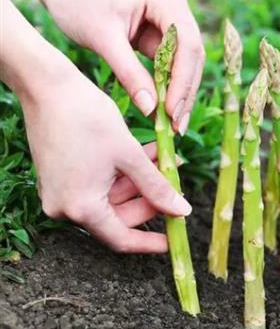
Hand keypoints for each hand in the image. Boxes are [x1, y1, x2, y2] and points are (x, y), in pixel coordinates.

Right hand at [21, 62, 191, 253]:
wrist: (48, 86)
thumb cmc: (87, 117)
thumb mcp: (129, 155)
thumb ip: (156, 187)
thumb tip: (182, 211)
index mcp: (80, 207)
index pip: (121, 238)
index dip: (150, 243)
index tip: (174, 241)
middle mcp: (66, 206)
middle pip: (119, 216)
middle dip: (151, 199)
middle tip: (177, 183)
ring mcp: (62, 191)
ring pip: (113, 196)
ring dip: (142, 181)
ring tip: (168, 159)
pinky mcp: (62, 176)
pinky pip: (100, 183)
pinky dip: (124, 172)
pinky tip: (148, 154)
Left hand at [37, 0, 203, 133]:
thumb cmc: (78, 2)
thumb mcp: (103, 40)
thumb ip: (130, 73)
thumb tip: (152, 109)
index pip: (186, 44)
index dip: (183, 80)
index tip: (171, 111)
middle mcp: (176, 6)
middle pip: (192, 55)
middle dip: (184, 91)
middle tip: (178, 126)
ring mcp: (171, 18)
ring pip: (185, 62)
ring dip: (179, 92)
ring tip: (173, 125)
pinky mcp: (162, 31)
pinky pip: (171, 63)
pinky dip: (167, 85)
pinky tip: (164, 110)